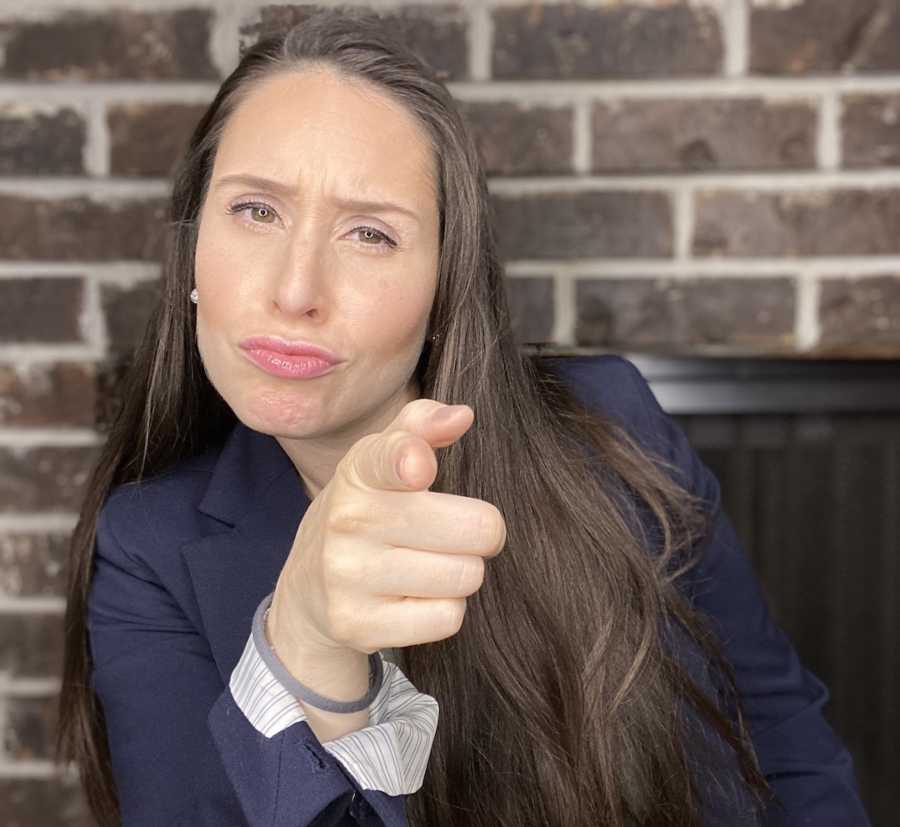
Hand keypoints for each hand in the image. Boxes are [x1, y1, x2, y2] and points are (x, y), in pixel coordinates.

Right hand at [269, 399, 505, 663]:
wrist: (309, 588)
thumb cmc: (366, 512)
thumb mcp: (381, 459)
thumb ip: (422, 425)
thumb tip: (463, 416)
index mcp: (359, 471)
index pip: (389, 458)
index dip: (410, 460)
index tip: (420, 469)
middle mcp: (348, 521)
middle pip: (476, 529)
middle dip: (481, 534)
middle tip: (456, 535)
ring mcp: (348, 576)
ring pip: (466, 576)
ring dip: (462, 573)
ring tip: (432, 565)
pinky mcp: (357, 624)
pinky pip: (448, 618)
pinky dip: (444, 610)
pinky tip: (417, 598)